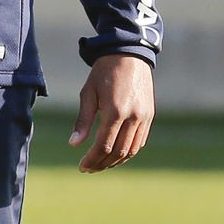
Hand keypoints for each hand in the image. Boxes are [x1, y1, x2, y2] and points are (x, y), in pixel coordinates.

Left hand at [69, 53, 154, 171]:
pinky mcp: (149, 116)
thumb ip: (82, 120)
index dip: (92, 159)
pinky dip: (128, 152)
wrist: (128, 55)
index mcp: (115, 111)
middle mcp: (133, 117)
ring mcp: (144, 118)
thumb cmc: (103, 73)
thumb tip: (73, 144)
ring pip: (131, 150)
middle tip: (88, 169)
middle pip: (118, 151)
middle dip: (102, 163)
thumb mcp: (88, 93)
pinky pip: (140, 141)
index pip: (103, 145)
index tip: (82, 166)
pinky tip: (115, 155)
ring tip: (100, 165)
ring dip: (115, 161)